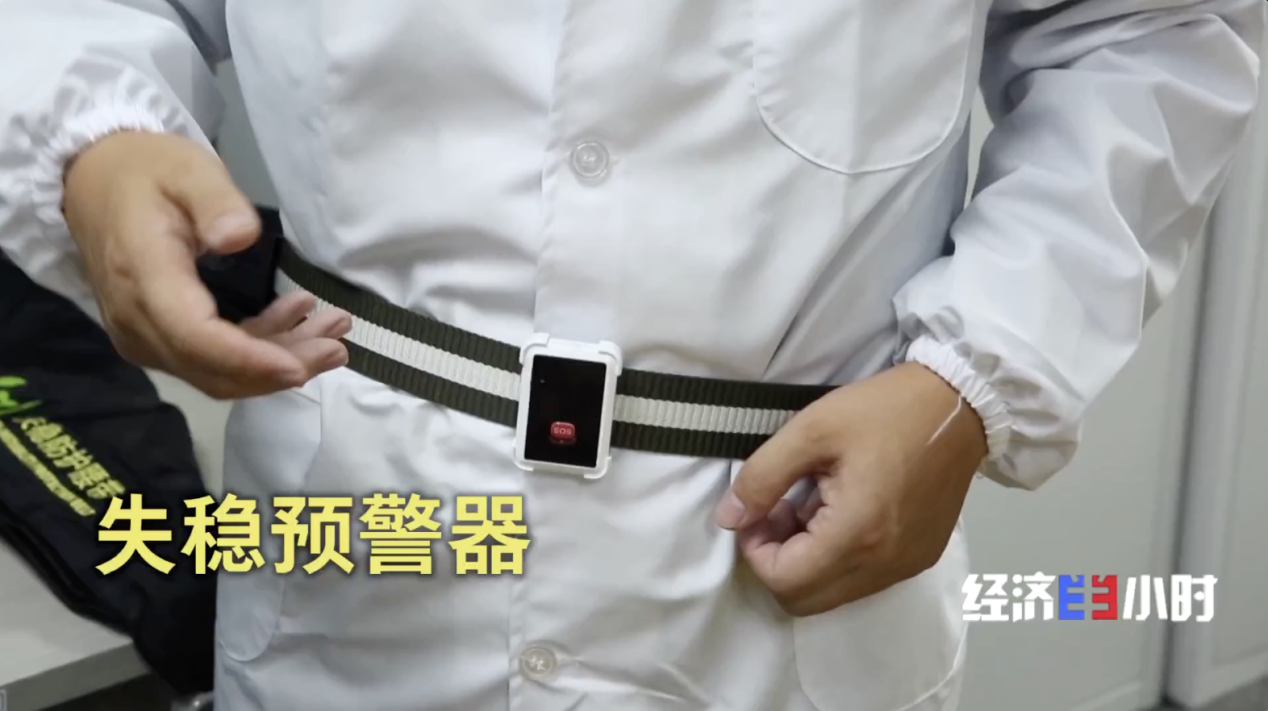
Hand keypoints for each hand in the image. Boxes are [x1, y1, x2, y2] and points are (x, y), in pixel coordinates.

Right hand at [63, 131, 349, 398]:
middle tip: (338, 346)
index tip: (298, 366)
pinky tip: (296, 317)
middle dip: (279, 367)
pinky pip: (209, 361)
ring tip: (333, 332)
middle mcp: (136, 319)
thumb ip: (215, 201)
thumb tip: (239, 236)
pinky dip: (258, 350)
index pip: (195, 337)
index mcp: (142, 275)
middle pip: (211, 368)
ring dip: (277, 361)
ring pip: (215, 372)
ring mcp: (143, 334)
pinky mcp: (156, 338)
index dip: (248, 359)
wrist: (95, 181)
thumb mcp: (187, 168)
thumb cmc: (146, 172)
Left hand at [714, 362, 986, 616]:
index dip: (756, 550)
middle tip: (779, 510)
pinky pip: (862, 581)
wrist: (959, 404)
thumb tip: (729, 517)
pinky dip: (838, 559)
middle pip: (805, 600)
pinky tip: (840, 512)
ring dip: (807, 561)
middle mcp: (885, 563)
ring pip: (833, 594)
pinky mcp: (920, 559)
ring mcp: (906, 566)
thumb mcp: (812, 429)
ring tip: (811, 506)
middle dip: (778, 561)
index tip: (758, 510)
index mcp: (858, 532)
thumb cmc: (886, 410)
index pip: (785, 580)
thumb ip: (763, 476)